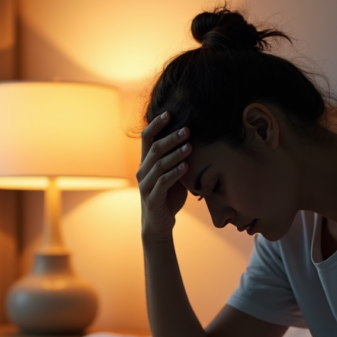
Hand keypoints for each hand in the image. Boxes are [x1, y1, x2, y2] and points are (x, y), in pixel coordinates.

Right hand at [137, 112, 191, 238]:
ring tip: (190, 147)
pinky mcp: (152, 198)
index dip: (156, 125)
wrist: (159, 223)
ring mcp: (145, 185)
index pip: (147, 138)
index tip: (169, 113)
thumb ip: (177, 159)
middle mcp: (142, 171)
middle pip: (154, 149)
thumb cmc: (167, 195)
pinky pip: (163, 182)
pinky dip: (174, 173)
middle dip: (171, 138)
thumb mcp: (172, 174)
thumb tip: (194, 140)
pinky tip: (185, 167)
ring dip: (175, 154)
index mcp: (146, 162)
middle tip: (187, 130)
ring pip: (159, 164)